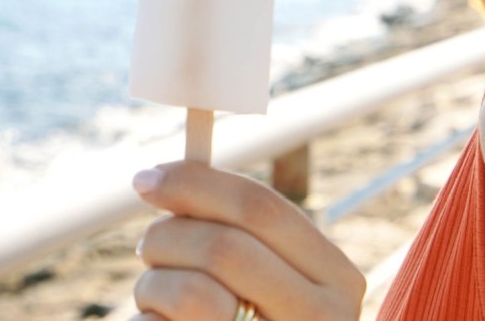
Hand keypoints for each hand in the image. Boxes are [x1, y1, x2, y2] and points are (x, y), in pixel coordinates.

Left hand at [129, 161, 365, 320]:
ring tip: (160, 306)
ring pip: (192, 292)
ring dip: (154, 289)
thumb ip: (240, 233)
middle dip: (167, 237)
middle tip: (146, 249)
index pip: (262, 208)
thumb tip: (163, 177)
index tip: (145, 178)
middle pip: (223, 245)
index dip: (196, 184)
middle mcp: (324, 320)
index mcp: (338, 280)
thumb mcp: (268, 281)